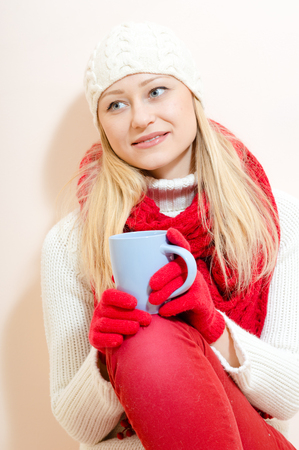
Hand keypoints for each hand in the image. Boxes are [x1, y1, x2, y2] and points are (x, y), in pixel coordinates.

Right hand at [89, 289, 151, 351]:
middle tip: (147, 319)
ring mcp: (95, 324)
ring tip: (136, 328)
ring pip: (106, 324)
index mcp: (107, 300)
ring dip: (122, 326)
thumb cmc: (128, 317)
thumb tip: (153, 291)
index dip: (121, 298)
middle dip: (131, 315)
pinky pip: (98, 339)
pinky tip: (120, 340)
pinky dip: (109, 339)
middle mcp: (99, 311)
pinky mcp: (94, 338)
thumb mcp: (131, 307)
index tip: (135, 302)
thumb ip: (139, 299)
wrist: (115, 337)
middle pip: (112, 311)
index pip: (109, 295)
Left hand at [149, 228, 224, 343]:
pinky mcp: (201, 300)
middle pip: (180, 266)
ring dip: (167, 291)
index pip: (181, 247)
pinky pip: (189, 300)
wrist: (196, 320)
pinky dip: (175, 306)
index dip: (177, 239)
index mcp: (180, 264)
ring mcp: (198, 285)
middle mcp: (191, 271)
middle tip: (151, 285)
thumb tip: (116, 275)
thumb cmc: (172, 299)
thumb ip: (143, 279)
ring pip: (184, 283)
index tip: (169, 232)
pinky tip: (164, 311)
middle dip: (165, 273)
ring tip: (152, 300)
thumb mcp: (160, 287)